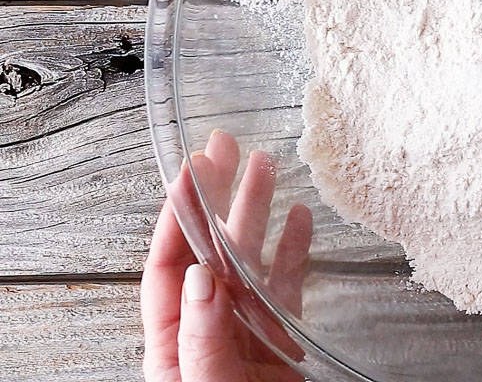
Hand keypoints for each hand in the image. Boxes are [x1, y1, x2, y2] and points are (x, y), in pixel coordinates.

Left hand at [141, 130, 313, 381]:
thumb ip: (202, 341)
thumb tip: (202, 277)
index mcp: (175, 342)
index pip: (170, 266)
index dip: (178, 215)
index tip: (192, 170)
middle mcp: (208, 328)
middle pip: (210, 251)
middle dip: (217, 198)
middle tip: (227, 148)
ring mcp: (247, 332)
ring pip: (251, 262)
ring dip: (259, 214)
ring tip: (268, 168)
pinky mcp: (283, 343)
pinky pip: (288, 288)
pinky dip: (295, 252)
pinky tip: (301, 221)